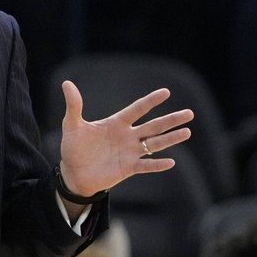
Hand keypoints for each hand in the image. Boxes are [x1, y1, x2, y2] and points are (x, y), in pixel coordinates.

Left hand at [57, 81, 193, 197]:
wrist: (73, 173)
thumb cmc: (74, 148)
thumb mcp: (72, 126)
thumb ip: (74, 106)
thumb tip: (67, 83)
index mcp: (117, 123)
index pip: (137, 109)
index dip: (150, 101)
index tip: (166, 92)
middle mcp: (127, 136)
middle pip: (153, 126)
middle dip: (170, 120)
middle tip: (189, 113)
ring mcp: (130, 152)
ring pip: (155, 144)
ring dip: (170, 139)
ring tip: (187, 132)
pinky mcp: (128, 168)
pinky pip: (146, 165)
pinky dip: (157, 165)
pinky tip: (170, 161)